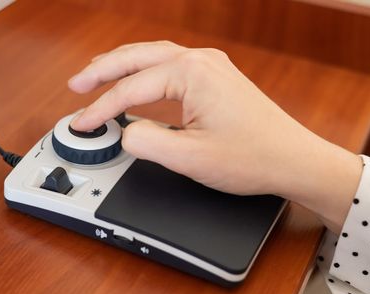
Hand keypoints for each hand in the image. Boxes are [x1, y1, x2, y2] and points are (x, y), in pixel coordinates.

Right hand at [68, 41, 361, 232]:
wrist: (293, 160)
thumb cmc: (254, 157)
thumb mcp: (190, 159)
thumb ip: (147, 143)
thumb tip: (124, 133)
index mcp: (192, 73)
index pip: (131, 89)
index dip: (100, 109)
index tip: (82, 124)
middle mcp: (201, 61)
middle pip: (137, 57)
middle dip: (102, 71)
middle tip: (76, 85)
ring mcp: (210, 66)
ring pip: (152, 56)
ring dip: (121, 66)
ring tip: (95, 76)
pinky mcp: (215, 78)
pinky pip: (168, 65)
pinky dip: (143, 72)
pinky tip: (134, 80)